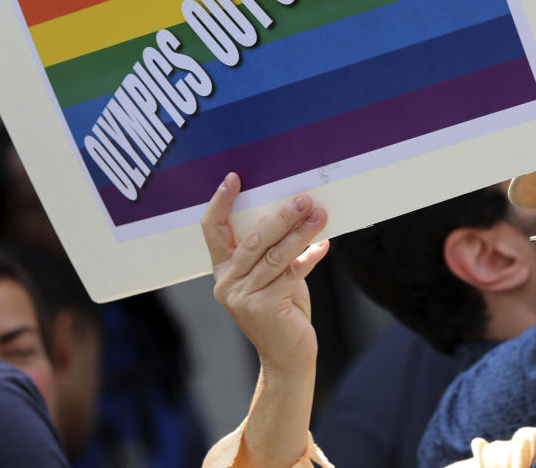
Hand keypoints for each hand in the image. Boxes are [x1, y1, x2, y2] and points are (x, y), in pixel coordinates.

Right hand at [203, 172, 328, 375]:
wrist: (287, 358)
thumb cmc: (282, 310)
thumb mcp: (271, 277)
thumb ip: (274, 251)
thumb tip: (297, 212)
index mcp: (223, 270)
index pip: (212, 229)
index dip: (220, 201)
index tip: (234, 178)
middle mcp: (227, 282)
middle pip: (253, 239)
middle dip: (280, 216)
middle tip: (303, 198)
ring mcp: (243, 296)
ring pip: (275, 255)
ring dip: (300, 232)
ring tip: (319, 215)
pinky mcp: (265, 307)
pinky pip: (291, 274)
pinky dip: (309, 258)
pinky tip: (323, 246)